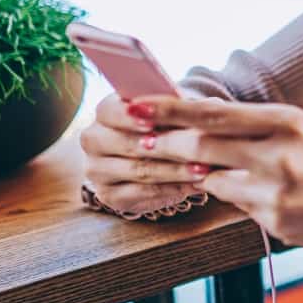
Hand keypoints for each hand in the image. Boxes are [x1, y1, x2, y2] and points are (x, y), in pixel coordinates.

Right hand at [79, 86, 211, 215]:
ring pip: (138, 170)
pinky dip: (173, 189)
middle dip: (162, 147)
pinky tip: (196, 186)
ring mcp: (97, 170)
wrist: (162, 156)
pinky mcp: (109, 195)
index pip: (109, 110)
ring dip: (174, 171)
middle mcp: (94, 139)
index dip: (130, 117)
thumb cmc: (167, 124)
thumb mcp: (175, 111)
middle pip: (124, 144)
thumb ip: (184, 106)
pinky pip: (142, 194)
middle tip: (193, 150)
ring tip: (204, 170)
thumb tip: (209, 106)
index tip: (153, 122)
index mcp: (105, 111)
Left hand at [127, 94, 302, 263]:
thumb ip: (257, 127)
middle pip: (204, 145)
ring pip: (216, 180)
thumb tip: (204, 119)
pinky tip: (264, 198)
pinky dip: (239, 200)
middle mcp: (279, 150)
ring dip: (207, 177)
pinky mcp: (275, 219)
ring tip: (219, 173)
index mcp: (286, 120)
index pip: (214, 112)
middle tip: (145, 142)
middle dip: (169, 145)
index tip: (136, 105)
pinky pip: (238, 206)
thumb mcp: (302, 132)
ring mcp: (276, 188)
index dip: (170, 110)